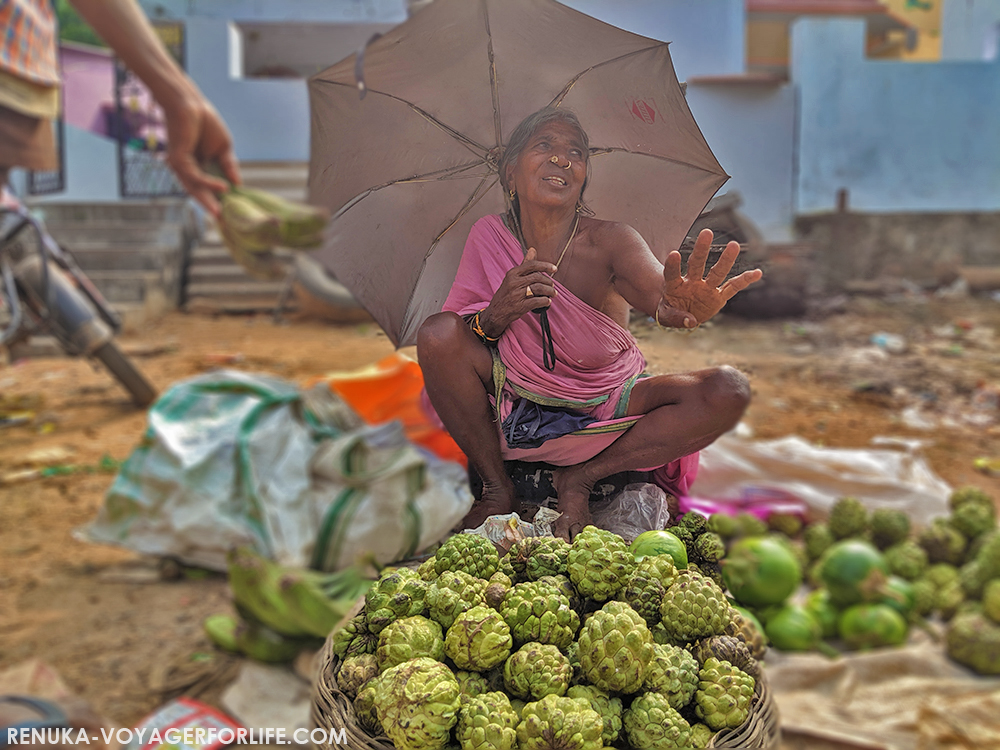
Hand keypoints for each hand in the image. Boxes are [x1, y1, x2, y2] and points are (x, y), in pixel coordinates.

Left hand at [163, 94, 240, 216]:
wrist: (190, 104)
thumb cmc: (205, 123)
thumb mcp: (224, 149)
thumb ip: (229, 167)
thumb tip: (238, 186)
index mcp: (196, 167)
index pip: (207, 188)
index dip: (218, 200)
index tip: (230, 213)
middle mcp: (186, 169)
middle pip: (199, 192)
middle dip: (211, 206)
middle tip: (223, 221)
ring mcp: (180, 165)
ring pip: (194, 188)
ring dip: (208, 201)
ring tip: (221, 213)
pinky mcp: (177, 159)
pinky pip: (194, 176)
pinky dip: (209, 183)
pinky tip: (223, 188)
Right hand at [480, 248, 557, 336]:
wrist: (495, 312)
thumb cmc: (506, 294)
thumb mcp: (512, 277)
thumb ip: (525, 264)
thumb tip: (533, 250)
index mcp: (512, 273)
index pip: (532, 265)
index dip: (545, 266)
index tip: (554, 269)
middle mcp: (514, 282)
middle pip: (537, 277)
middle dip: (548, 281)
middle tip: (552, 286)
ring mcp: (516, 294)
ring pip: (539, 288)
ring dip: (549, 291)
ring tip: (553, 293)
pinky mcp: (520, 306)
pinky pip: (537, 301)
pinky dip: (545, 301)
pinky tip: (547, 301)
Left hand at [655, 229, 762, 327]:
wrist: (679, 315)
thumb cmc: (669, 311)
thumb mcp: (665, 317)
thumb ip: (675, 317)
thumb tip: (691, 320)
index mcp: (674, 286)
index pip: (673, 273)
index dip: (673, 265)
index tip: (674, 253)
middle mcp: (692, 282)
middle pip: (697, 264)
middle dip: (702, 250)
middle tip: (707, 232)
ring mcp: (706, 288)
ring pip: (716, 272)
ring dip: (725, 260)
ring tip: (734, 245)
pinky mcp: (718, 297)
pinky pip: (733, 288)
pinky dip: (745, 281)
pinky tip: (757, 273)